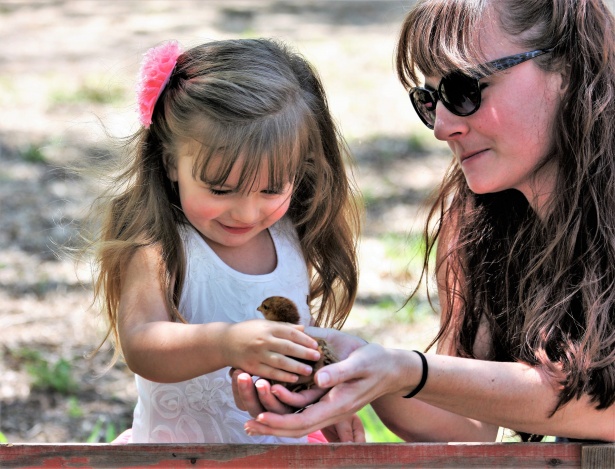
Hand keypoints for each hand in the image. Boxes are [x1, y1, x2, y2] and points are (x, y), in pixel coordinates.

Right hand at [222, 319, 319, 383]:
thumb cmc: (248, 331)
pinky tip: (293, 378)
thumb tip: (304, 329)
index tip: (316, 345)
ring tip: (309, 371)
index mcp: (268, 328)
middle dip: (304, 353)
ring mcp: (257, 354)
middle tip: (317, 357)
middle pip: (288, 347)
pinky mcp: (251, 367)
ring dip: (296, 367)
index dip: (305, 340)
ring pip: (280, 362)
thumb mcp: (265, 324)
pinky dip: (282, 376)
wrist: (224, 342)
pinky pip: (270, 373)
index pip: (291, 333)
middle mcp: (263, 340)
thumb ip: (284, 327)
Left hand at [243, 343, 402, 438]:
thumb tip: (318, 379)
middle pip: (296, 428)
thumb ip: (339, 371)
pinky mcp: (326, 400)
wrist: (390, 368)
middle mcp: (330, 409)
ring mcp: (327, 407)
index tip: (260, 417)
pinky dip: (284, 409)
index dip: (280, 421)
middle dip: (271, 428)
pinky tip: (270, 402)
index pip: (304, 420)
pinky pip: (302, 410)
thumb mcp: (361, 362)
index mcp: (337, 404)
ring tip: (251, 418)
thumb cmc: (376, 362)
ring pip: (297, 421)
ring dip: (275, 420)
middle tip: (246, 426)